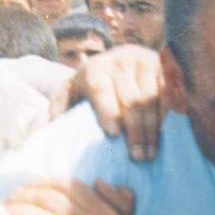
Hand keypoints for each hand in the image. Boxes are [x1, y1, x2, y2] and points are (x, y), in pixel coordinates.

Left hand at [49, 44, 165, 161]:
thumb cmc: (94, 83)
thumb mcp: (71, 91)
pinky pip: (168, 93)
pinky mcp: (162, 66)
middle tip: (137, 156)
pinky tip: (165, 133)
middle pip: (131, 100)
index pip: (102, 91)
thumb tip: (47, 127)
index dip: (108, 112)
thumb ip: (59, 107)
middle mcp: (120, 61)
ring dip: (152, 128)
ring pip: (151, 99)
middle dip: (135, 131)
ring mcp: (144, 61)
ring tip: (151, 152)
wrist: (122, 57)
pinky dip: (167, 114)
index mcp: (95, 69)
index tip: (114, 135)